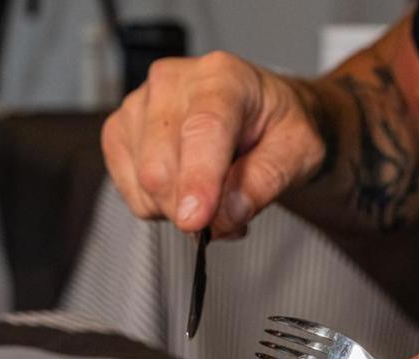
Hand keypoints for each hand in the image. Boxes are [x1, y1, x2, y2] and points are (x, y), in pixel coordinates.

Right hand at [101, 51, 325, 237]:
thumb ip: (265, 182)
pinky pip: (132, 193)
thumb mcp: (298, 152)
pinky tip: (186, 188)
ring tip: (214, 193)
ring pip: (144, 185)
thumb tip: (225, 216)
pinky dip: (161, 207)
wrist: (261, 112)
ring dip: (180, 209)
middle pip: (161, 168)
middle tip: (231, 213)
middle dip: (195, 210)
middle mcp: (172, 82)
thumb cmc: (278, 126)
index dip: (197, 179)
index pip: (203, 130)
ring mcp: (139, 104)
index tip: (195, 220)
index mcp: (223, 78)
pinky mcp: (120, 131)